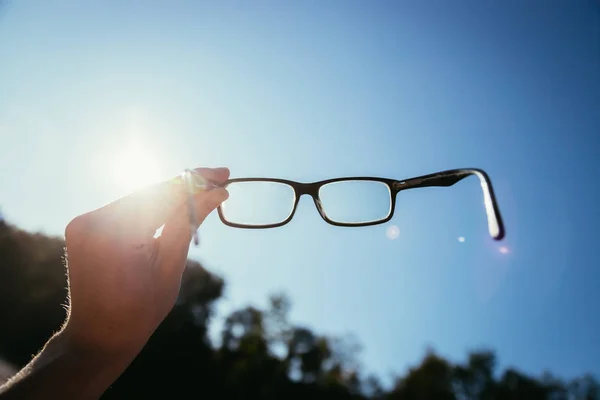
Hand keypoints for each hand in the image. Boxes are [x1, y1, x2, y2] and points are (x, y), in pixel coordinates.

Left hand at [61, 167, 229, 356]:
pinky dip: (150, 208)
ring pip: (138, 198)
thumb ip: (190, 222)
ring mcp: (84, 222)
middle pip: (150, 193)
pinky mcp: (83, 225)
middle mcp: (93, 221)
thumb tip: (217, 193)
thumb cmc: (141, 309)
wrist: (99, 334)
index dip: (196, 183)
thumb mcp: (172, 265)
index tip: (223, 174)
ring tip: (203, 193)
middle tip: (218, 181)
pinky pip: (124, 209)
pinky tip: (174, 206)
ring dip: (169, 197)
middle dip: (185, 188)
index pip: (163, 196)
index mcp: (115, 234)